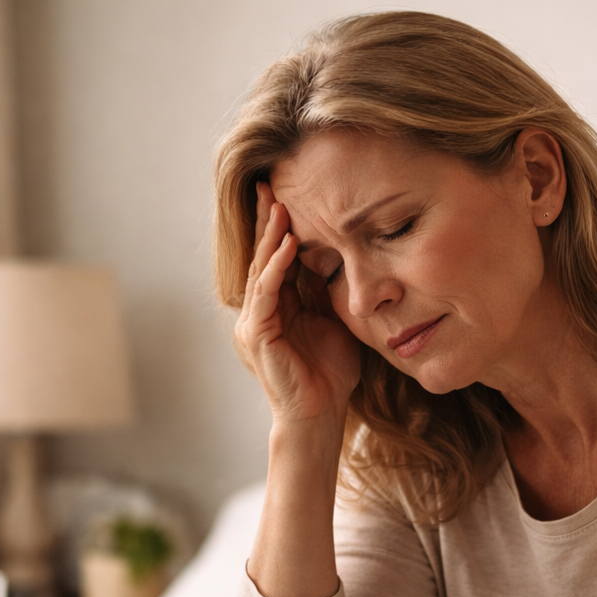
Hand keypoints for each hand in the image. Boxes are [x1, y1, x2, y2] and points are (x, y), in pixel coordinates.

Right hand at [233, 182, 361, 429]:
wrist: (321, 413)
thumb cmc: (330, 373)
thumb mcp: (335, 321)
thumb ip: (328, 292)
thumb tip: (343, 258)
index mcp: (277, 306)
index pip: (276, 258)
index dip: (280, 226)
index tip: (288, 193)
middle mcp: (259, 311)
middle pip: (262, 255)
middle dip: (267, 219)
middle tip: (270, 183)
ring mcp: (253, 322)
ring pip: (261, 268)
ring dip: (271, 235)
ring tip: (280, 204)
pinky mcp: (257, 334)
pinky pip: (265, 291)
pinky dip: (277, 266)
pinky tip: (289, 243)